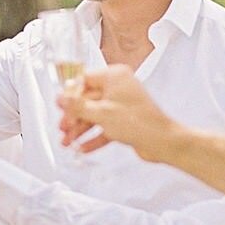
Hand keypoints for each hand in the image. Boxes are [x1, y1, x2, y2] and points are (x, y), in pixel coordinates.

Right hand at [58, 65, 180, 160]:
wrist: (163, 142)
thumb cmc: (140, 123)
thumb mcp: (102, 113)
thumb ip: (78, 106)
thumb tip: (60, 98)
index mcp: (114, 77)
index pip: (84, 80)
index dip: (70, 95)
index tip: (61, 107)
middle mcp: (118, 88)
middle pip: (87, 100)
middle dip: (74, 118)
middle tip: (63, 129)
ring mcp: (121, 104)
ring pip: (94, 115)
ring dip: (80, 129)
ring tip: (68, 142)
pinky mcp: (123, 120)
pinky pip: (103, 127)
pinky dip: (93, 137)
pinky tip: (83, 147)